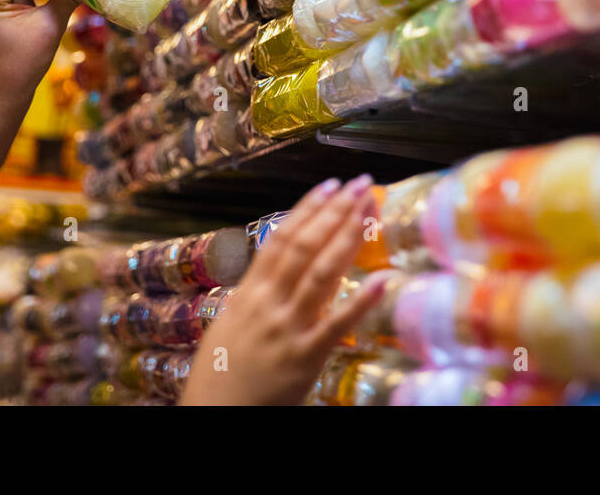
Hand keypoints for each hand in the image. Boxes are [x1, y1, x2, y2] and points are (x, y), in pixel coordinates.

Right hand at [180, 175, 387, 404]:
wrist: (215, 415)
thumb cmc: (221, 373)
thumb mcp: (230, 324)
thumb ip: (257, 294)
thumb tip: (279, 265)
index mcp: (249, 293)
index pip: (282, 239)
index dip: (307, 209)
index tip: (330, 185)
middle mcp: (268, 303)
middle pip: (305, 247)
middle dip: (335, 212)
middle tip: (360, 183)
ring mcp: (287, 328)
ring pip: (320, 273)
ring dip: (347, 236)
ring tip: (369, 208)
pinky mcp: (305, 357)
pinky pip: (336, 324)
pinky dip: (361, 301)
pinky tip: (384, 279)